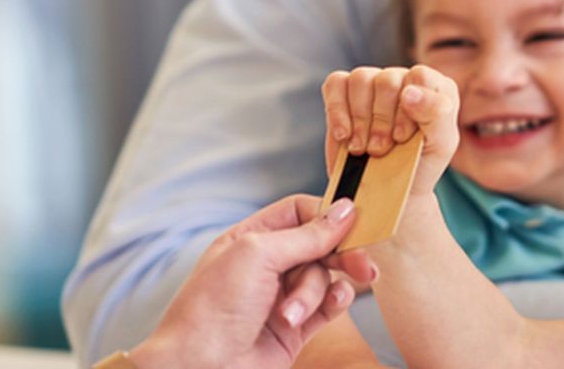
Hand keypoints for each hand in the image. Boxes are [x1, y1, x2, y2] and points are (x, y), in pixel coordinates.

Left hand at [130, 195, 379, 368]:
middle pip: (321, 245)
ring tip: (290, 314)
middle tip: (363, 266)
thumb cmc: (213, 308)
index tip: (355, 222)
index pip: (300, 212)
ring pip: (325, 277)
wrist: (200, 367)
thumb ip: (306, 234)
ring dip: (314, 293)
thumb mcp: (258, 255)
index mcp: (252, 239)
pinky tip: (330, 306)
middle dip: (342, 254)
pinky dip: (334, 303)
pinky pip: (330, 305)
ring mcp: (283, 295)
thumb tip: (346, 210)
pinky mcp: (298, 326)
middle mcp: (268, 265)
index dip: (328, 215)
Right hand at [321, 65, 459, 195]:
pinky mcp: (343, 92)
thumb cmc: (419, 164)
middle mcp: (403, 80)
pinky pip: (336, 84)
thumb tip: (409, 91)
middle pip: (386, 80)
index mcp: (433, 87)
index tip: (402, 137)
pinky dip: (337, 112)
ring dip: (360, 119)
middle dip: (381, 120)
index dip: (409, 108)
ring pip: (360, 79)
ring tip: (362, 147)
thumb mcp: (440, 144)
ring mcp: (372, 83)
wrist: (387, 190)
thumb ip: (437, 114)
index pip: (420, 76)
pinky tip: (344, 135)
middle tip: (381, 149)